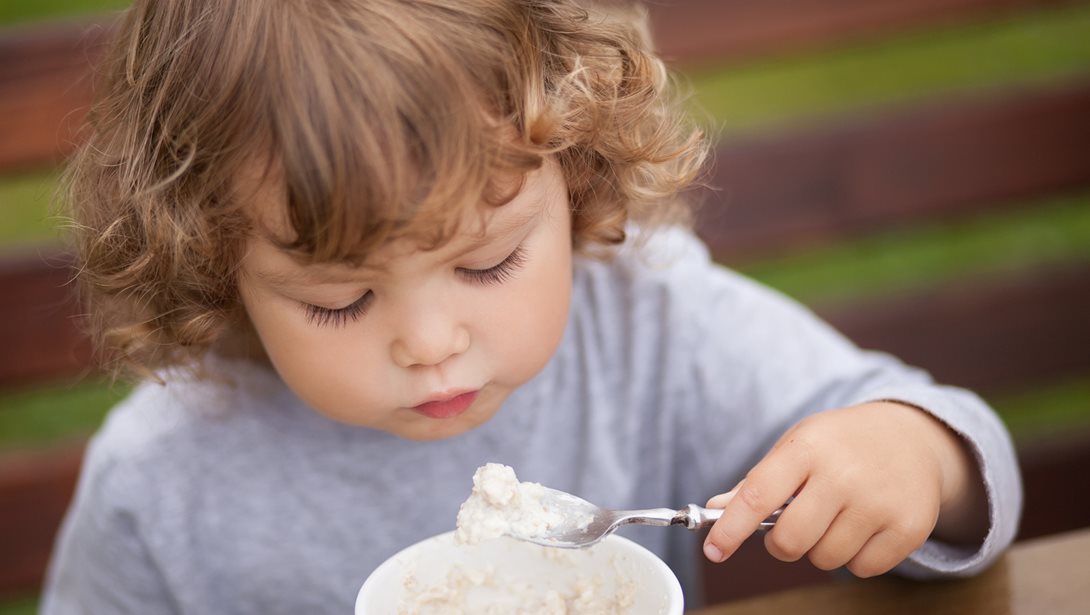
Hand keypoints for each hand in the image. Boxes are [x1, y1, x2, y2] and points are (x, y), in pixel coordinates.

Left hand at [703, 402, 986, 576]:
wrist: (913, 437)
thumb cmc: (842, 444)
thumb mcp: (798, 446)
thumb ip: (758, 481)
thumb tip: (717, 510)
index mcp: (807, 447)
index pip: (758, 495)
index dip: (730, 528)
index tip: (714, 550)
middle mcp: (843, 473)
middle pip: (790, 541)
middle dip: (782, 544)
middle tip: (794, 527)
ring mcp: (879, 502)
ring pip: (825, 559)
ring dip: (822, 549)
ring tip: (836, 518)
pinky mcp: (908, 527)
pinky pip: (861, 568)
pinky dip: (856, 557)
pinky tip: (865, 526)